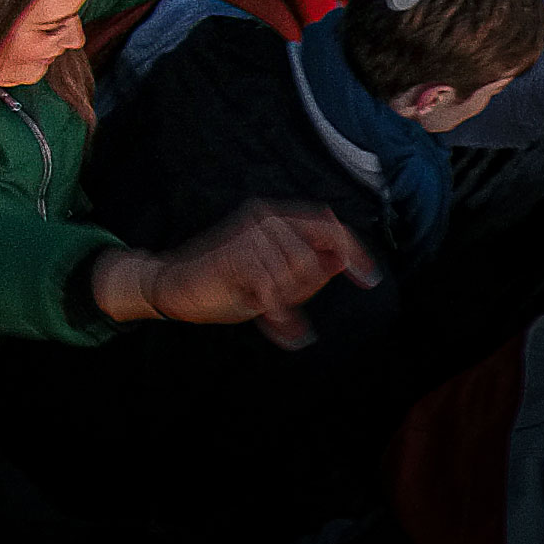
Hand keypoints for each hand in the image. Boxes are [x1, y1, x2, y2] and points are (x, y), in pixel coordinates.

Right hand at [107, 201, 376, 349]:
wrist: (174, 284)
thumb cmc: (225, 281)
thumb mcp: (274, 275)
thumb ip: (307, 265)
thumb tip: (343, 259)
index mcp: (274, 217)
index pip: (330, 226)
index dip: (355, 252)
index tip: (369, 279)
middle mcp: (264, 218)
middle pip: (315, 258)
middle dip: (304, 287)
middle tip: (279, 302)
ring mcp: (249, 235)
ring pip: (296, 275)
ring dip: (286, 300)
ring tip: (264, 306)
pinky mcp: (237, 258)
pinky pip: (275, 293)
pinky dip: (279, 317)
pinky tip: (276, 327)